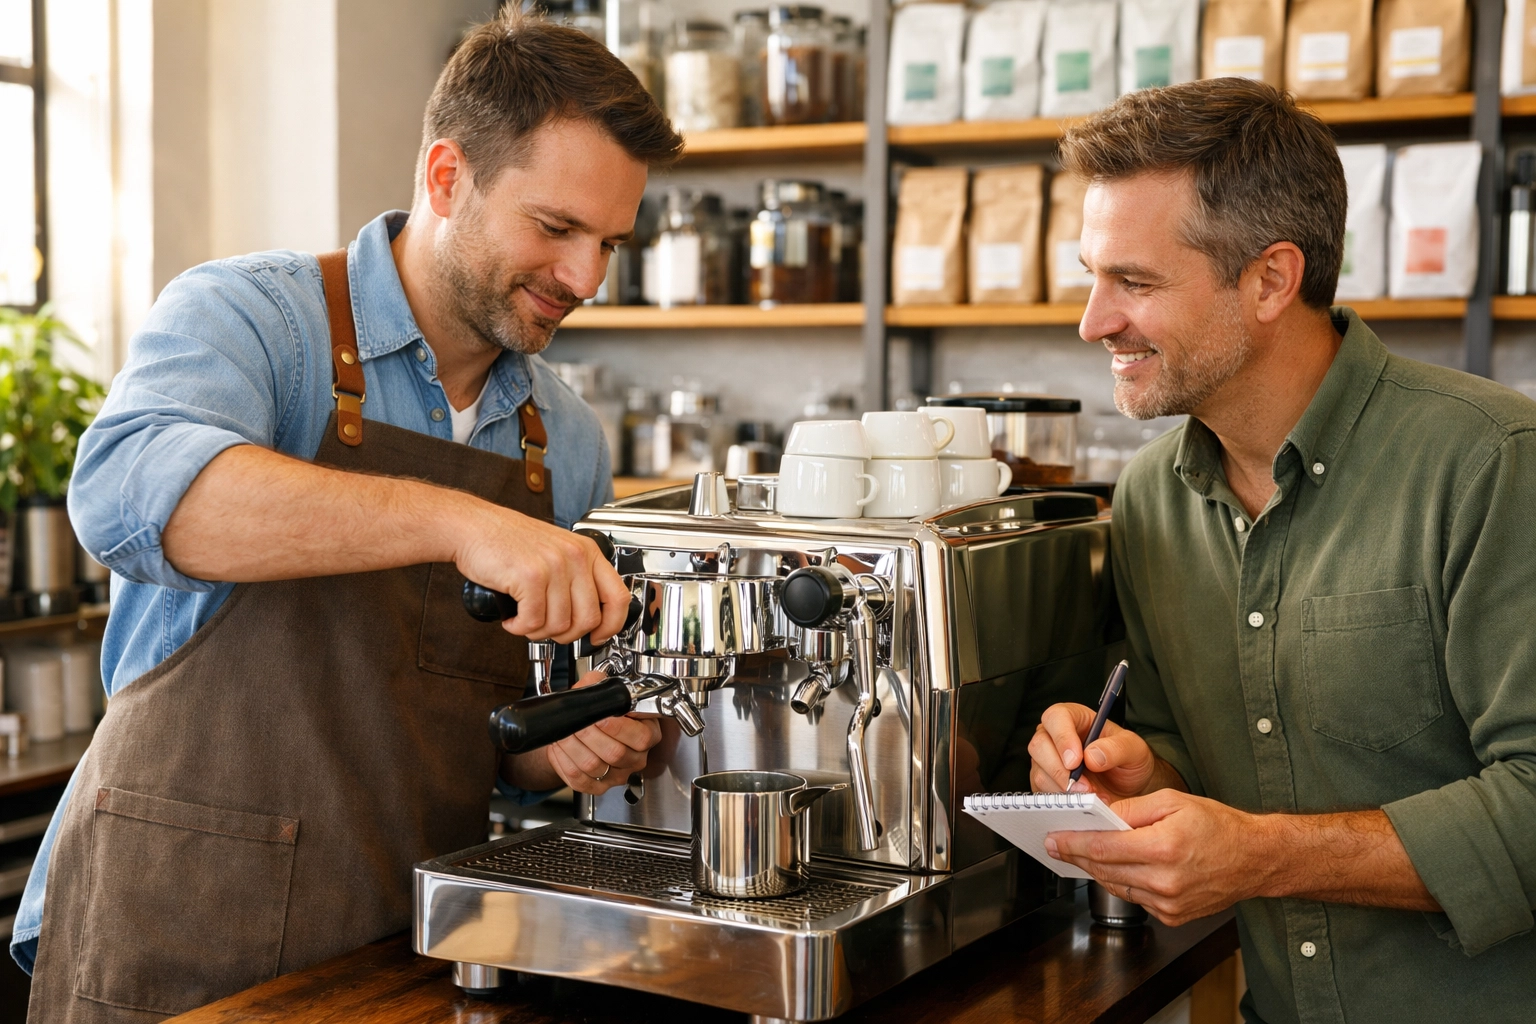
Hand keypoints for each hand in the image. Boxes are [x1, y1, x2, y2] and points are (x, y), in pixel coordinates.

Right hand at [453, 504, 629, 643]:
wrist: (473, 526)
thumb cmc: (509, 541)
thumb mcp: (556, 552)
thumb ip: (577, 579)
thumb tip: (591, 619)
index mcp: (587, 551)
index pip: (618, 597)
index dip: (611, 626)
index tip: (598, 637)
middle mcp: (575, 557)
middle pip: (588, 619)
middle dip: (566, 635)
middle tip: (547, 629)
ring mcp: (554, 566)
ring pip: (560, 625)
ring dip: (538, 631)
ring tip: (525, 618)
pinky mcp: (530, 577)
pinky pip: (533, 622)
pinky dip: (519, 628)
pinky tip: (512, 618)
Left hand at [504, 671, 663, 794]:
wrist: (586, 731)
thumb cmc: (601, 712)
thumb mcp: (604, 691)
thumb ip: (600, 683)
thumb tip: (593, 682)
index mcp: (648, 733)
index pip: (642, 737)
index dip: (618, 727)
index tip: (601, 716)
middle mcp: (636, 757)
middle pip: (615, 752)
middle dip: (589, 734)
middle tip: (577, 723)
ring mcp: (618, 775)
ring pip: (593, 765)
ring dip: (572, 746)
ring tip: (564, 732)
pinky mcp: (599, 787)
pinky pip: (579, 779)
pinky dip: (564, 762)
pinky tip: (561, 748)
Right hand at [1028, 702, 1159, 800]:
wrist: (1129, 788)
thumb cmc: (1128, 761)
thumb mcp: (1134, 750)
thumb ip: (1117, 748)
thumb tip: (1091, 756)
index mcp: (1074, 718)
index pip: (1056, 717)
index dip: (1062, 738)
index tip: (1076, 761)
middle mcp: (1054, 736)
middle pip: (1039, 745)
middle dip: (1060, 770)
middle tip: (1085, 786)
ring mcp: (1046, 761)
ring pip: (1039, 772)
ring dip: (1064, 789)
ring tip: (1092, 795)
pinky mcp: (1045, 784)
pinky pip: (1043, 793)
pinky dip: (1063, 801)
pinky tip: (1083, 801)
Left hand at [1045, 789, 1268, 925]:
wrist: (1254, 859)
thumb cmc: (1217, 825)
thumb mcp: (1172, 802)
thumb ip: (1130, 810)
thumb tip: (1097, 814)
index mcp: (1164, 847)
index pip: (1104, 847)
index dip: (1072, 843)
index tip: (1053, 838)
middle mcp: (1165, 881)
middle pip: (1104, 869)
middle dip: (1076, 856)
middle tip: (1056, 845)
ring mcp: (1168, 904)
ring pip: (1115, 886)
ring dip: (1096, 869)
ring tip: (1081, 853)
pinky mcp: (1172, 917)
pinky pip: (1134, 898)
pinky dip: (1121, 882)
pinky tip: (1117, 867)